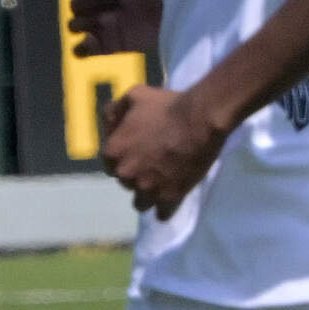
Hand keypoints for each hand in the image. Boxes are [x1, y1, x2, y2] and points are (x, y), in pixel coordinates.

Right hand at [64, 0, 162, 58]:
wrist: (196, 3)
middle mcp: (99, 1)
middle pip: (75, 3)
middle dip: (95, 0)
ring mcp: (104, 24)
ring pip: (74, 25)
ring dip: (90, 20)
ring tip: (116, 17)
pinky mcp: (111, 45)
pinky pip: (81, 51)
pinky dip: (82, 47)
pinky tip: (95, 38)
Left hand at [98, 80, 228, 217]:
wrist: (200, 120)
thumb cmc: (166, 105)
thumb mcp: (133, 96)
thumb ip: (115, 110)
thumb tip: (108, 121)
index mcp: (113, 153)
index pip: (110, 163)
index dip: (123, 158)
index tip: (136, 154)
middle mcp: (126, 174)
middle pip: (126, 181)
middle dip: (136, 175)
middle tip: (152, 166)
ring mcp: (148, 188)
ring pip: (141, 201)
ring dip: (147, 195)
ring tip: (159, 187)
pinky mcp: (170, 197)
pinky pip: (162, 213)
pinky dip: (164, 210)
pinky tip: (167, 206)